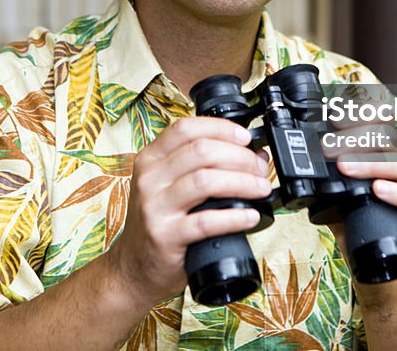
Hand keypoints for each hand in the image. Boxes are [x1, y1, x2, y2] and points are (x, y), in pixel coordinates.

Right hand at [104, 116, 272, 305]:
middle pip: (201, 151)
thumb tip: (254, 155)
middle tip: (260, 168)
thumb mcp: (169, 186)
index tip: (245, 138)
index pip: (185, 128)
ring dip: (242, 182)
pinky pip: (206, 221)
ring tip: (261, 189)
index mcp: (150, 159)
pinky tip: (251, 216)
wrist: (134, 267)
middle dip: (239, 157)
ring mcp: (154, 207)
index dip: (221, 129)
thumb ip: (202, 167)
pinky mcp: (164, 236)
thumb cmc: (160, 223)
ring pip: (205, 181)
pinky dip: (235, 217)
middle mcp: (149, 178)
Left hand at [322, 122, 396, 247]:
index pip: (380, 118)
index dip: (362, 112)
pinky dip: (396, 192)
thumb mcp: (332, 182)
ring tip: (345, 168)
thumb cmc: (348, 209)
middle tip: (327, 148)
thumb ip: (324, 166)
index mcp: (380, 147)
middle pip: (388, 137)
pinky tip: (377, 189)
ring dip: (371, 163)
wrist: (362, 247)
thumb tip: (303, 152)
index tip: (334, 118)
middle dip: (355, 139)